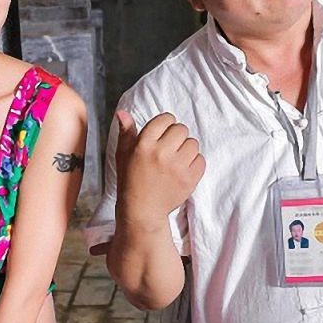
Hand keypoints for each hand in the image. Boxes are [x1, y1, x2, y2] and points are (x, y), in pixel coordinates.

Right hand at [114, 111, 205, 227]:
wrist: (142, 209)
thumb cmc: (131, 180)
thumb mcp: (123, 154)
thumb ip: (126, 132)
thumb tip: (122, 112)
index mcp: (144, 144)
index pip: (165, 119)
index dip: (165, 124)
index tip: (162, 133)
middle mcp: (161, 153)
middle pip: (181, 129)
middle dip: (176, 136)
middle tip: (168, 148)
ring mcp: (177, 167)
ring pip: (193, 143)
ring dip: (186, 149)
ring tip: (175, 159)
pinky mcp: (190, 179)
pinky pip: (201, 160)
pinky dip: (194, 163)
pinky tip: (182, 169)